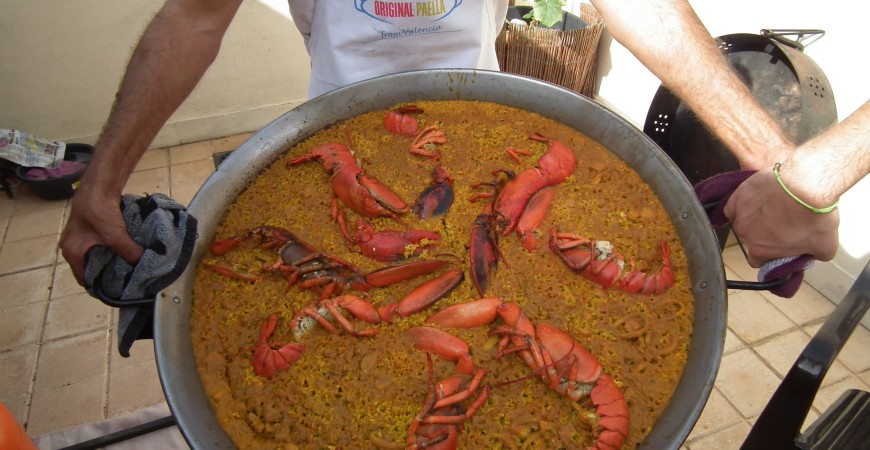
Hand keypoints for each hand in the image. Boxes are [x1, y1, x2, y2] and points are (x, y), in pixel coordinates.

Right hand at [60, 185, 143, 284]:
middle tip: (124, 282)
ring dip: (111, 261)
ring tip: (127, 269)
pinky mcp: (91, 228)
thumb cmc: (98, 212)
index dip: (99, 286)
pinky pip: (101, 245)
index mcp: (72, 252)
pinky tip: (126, 253)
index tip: (115, 292)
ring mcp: (81, 236)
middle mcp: (73, 246)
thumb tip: (143, 264)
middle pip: (90, 267)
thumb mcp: (115, 236)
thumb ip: (129, 252)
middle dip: (107, 274)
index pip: (83, 278)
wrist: (99, 186)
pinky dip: (112, 250)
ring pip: (97, 255)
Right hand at [723, 170, 838, 266]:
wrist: (805, 184)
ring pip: (742, 221)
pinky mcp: (738, 196)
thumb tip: (812, 253)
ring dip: (755, 217)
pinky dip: (742, 204)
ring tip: (773, 206)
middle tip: (783, 222)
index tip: (780, 247)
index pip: (757, 261)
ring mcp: (740, 214)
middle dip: (764, 233)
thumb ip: (814, 254)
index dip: (769, 255)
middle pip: (751, 239)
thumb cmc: (814, 215)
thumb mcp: (826, 245)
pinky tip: (756, 200)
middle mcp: (745, 235)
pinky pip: (734, 205)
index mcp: (761, 251)